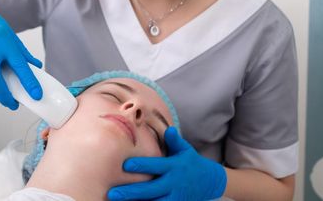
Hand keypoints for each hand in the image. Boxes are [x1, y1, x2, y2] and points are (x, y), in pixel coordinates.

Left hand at [108, 127, 226, 200]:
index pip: (156, 166)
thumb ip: (175, 141)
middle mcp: (174, 183)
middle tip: (112, 193)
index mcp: (174, 167)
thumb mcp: (185, 150)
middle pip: (150, 190)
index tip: (125, 165)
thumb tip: (169, 129)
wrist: (210, 182)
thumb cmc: (190, 162)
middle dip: (131, 192)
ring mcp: (175, 197)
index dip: (141, 165)